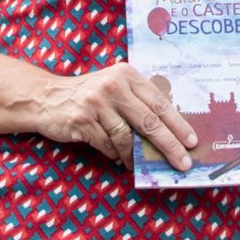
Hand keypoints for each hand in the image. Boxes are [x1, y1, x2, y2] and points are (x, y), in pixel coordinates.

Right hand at [34, 60, 199, 170]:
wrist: (47, 98)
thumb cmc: (89, 96)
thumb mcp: (115, 88)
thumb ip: (137, 102)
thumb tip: (169, 134)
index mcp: (127, 74)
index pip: (160, 102)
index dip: (178, 124)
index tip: (192, 142)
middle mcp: (113, 85)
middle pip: (149, 121)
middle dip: (169, 145)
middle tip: (183, 163)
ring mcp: (96, 102)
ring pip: (127, 138)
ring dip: (135, 156)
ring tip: (138, 165)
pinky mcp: (82, 120)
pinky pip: (108, 146)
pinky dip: (115, 154)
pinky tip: (116, 156)